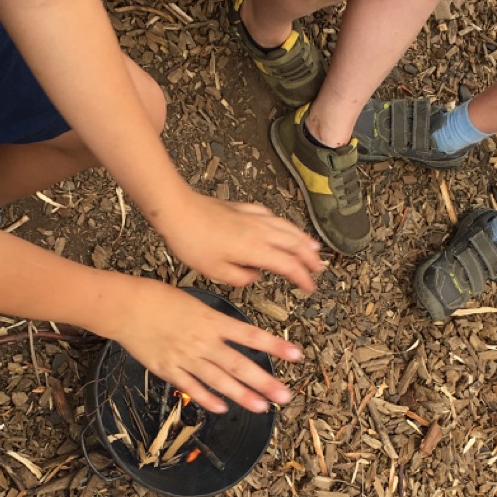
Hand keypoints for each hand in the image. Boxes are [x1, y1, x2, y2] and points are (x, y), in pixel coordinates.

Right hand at [118, 281, 301, 412]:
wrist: (125, 307)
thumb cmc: (158, 298)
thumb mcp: (194, 303)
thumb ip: (214, 321)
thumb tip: (232, 332)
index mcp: (211, 321)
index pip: (250, 334)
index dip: (274, 345)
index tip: (296, 355)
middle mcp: (203, 342)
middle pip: (239, 364)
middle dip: (264, 381)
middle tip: (285, 395)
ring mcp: (185, 358)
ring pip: (218, 380)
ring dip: (241, 395)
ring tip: (262, 407)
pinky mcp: (168, 369)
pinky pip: (191, 387)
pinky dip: (207, 398)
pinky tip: (222, 408)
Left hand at [158, 194, 322, 292]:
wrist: (178, 210)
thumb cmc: (193, 242)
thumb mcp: (215, 271)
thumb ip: (240, 277)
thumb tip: (254, 275)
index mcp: (256, 249)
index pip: (288, 265)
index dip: (302, 278)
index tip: (309, 288)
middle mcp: (261, 231)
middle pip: (294, 244)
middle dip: (309, 258)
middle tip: (318, 269)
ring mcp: (253, 217)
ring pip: (287, 227)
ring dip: (302, 239)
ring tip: (313, 247)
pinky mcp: (243, 208)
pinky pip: (272, 216)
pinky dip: (284, 224)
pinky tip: (282, 226)